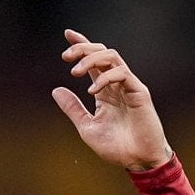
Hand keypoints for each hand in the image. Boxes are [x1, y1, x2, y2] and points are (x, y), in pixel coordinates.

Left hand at [51, 29, 171, 170]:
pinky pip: (123, 74)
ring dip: (91, 59)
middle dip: (83, 48)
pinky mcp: (139, 92)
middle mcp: (116, 84)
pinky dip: (106, 78)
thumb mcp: (86, 126)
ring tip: (75, 73)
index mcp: (104, 90)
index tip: (67, 34)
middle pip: (102, 52)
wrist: (137, 160)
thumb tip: (55, 90)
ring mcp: (128, 86)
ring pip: (112, 57)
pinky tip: (92, 92)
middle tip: (66, 56)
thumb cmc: (115, 146)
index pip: (93, 62)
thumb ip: (72, 108)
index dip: (82, 45)